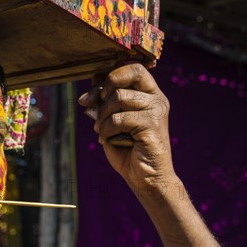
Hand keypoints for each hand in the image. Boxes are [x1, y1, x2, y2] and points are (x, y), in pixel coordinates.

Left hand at [78, 63, 174, 187]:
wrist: (145, 178)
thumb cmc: (128, 149)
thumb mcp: (110, 121)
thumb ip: (104, 103)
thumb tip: (90, 87)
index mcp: (149, 94)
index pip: (131, 68)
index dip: (107, 76)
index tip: (89, 95)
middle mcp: (157, 98)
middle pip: (129, 73)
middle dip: (103, 88)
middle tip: (89, 104)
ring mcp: (157, 110)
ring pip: (119, 98)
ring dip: (102, 116)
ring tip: (101, 130)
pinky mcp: (153, 124)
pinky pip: (119, 118)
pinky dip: (106, 130)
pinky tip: (106, 139)